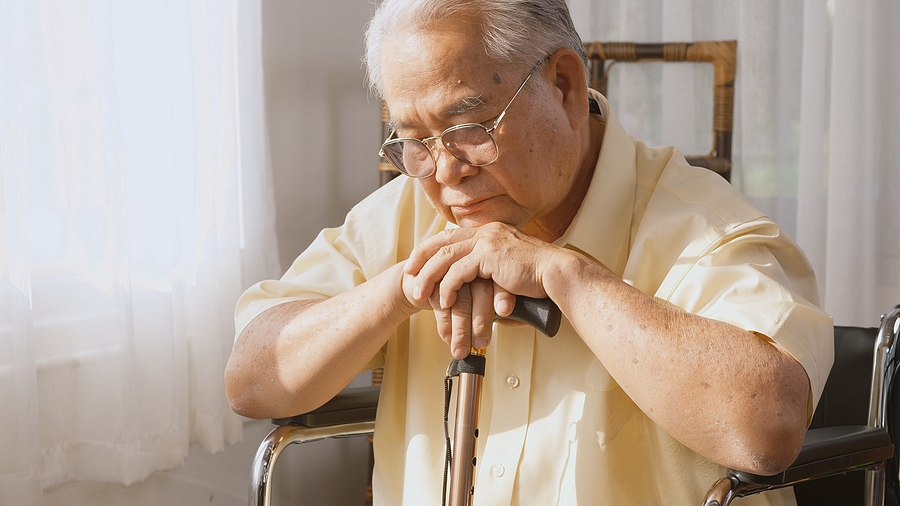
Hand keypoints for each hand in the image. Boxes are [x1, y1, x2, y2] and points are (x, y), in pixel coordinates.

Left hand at [404, 223, 561, 355]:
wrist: (558, 274)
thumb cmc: (540, 278)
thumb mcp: (511, 270)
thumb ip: (493, 274)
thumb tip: (482, 293)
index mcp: (491, 231)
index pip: (453, 235)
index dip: (432, 248)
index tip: (418, 261)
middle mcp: (487, 231)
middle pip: (443, 241)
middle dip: (422, 258)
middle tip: (408, 273)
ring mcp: (488, 241)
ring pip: (446, 257)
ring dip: (429, 277)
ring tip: (419, 294)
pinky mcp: (489, 255)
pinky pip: (458, 272)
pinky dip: (447, 287)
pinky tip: (442, 301)